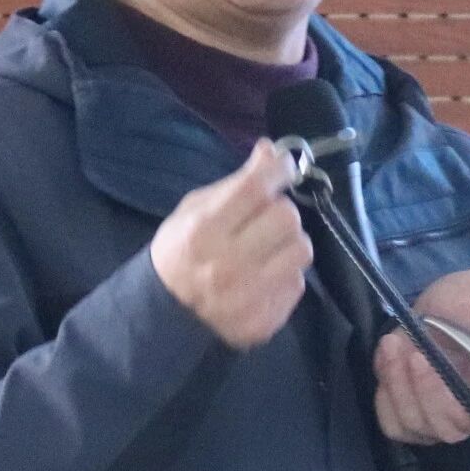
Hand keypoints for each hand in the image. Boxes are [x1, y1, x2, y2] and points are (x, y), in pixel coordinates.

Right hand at [151, 138, 313, 348]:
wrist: (167, 311)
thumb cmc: (180, 250)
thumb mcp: (196, 208)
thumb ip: (237, 182)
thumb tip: (271, 151)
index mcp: (204, 230)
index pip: (256, 188)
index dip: (278, 169)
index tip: (284, 167)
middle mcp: (227, 264)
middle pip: (287, 218)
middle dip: (281, 211)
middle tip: (268, 217)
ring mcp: (248, 296)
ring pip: (301, 250)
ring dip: (289, 243)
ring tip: (270, 247)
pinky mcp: (264, 319)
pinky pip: (296, 283)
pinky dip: (284, 274)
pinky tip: (264, 275)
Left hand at [375, 267, 469, 443]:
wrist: (439, 307)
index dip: (462, 406)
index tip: (449, 370)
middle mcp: (464, 415)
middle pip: (444, 427)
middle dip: (426, 391)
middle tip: (417, 353)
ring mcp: (432, 418)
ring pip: (413, 423)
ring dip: (400, 385)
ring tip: (396, 344)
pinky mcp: (403, 415)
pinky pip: (391, 420)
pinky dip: (385, 392)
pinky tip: (388, 355)